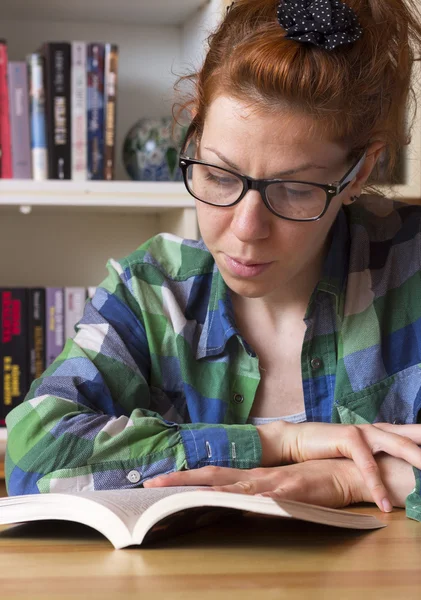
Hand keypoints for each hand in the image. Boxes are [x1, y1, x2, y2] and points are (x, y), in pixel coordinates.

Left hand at [144, 459, 367, 509]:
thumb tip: (230, 505)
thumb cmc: (311, 483)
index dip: (184, 479)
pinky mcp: (291, 491)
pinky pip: (266, 498)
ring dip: (206, 493)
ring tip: (180, 497)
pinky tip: (237, 504)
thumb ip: (256, 495)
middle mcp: (256, 478)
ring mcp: (272, 483)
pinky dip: (250, 501)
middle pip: (212, 478)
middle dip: (181, 483)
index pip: (211, 476)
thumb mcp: (278, 490)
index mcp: (251, 477)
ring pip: (233, 488)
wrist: (345, 473)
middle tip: (152, 487)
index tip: (158, 484)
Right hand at [257, 420, 420, 511]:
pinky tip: (384, 503)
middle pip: (412, 437)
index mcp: (382, 431)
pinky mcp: (350, 438)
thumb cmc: (330, 449)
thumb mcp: (359, 453)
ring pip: (399, 446)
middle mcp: (378, 428)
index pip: (412, 435)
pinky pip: (368, 466)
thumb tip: (397, 474)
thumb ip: (377, 458)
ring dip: (417, 461)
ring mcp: (365, 431)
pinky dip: (377, 486)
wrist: (298, 440)